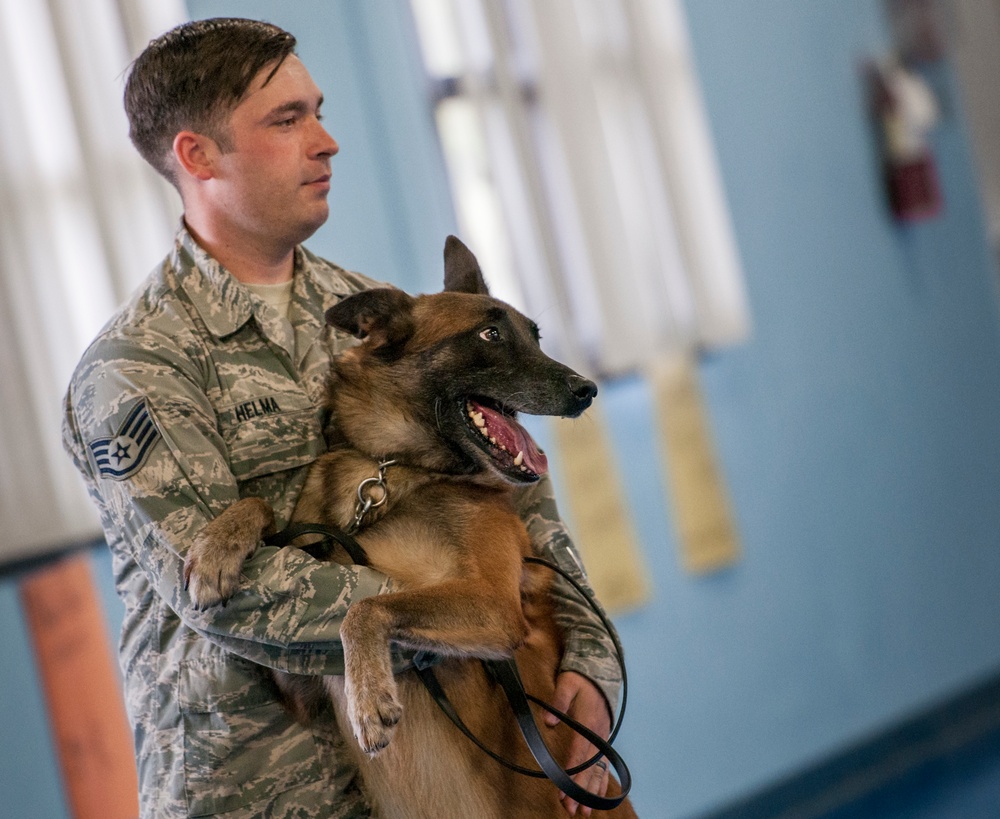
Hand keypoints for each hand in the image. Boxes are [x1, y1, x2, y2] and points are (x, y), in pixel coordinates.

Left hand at [544, 671, 611, 816]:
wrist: (600, 672)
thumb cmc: (580, 680)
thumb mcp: (567, 683)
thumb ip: (558, 700)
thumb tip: (548, 720)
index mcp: (588, 722)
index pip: (578, 751)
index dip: (572, 770)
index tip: (564, 787)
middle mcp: (597, 734)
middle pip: (589, 767)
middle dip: (580, 789)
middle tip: (570, 807)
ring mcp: (602, 739)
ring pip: (598, 770)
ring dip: (591, 791)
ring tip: (584, 811)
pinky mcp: (603, 740)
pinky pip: (603, 765)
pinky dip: (600, 782)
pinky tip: (597, 797)